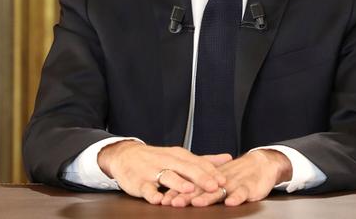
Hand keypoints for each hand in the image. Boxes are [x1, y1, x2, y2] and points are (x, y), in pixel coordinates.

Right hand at [97, 140, 231, 204]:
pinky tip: (158, 199)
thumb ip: (204, 159)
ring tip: (189, 190)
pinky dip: (152, 193)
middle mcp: (168, 161)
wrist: (127, 155)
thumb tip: (227, 158)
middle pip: (187, 168)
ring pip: (168, 176)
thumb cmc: (159, 158)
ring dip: (179, 183)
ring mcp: (153, 171)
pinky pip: (146, 188)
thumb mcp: (181, 156)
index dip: (211, 172)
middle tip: (214, 186)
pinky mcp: (140, 182)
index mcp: (179, 155)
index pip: (198, 162)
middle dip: (201, 177)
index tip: (224, 180)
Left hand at [161, 149, 292, 206]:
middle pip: (200, 188)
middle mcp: (218, 180)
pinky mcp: (248, 187)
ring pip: (218, 190)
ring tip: (197, 202)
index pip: (190, 185)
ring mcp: (232, 183)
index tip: (164, 199)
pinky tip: (230, 202)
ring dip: (207, 196)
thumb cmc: (236, 175)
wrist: (261, 164)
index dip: (178, 192)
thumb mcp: (216, 180)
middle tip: (174, 202)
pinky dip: (236, 197)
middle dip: (187, 195)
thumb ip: (199, 187)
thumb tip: (177, 195)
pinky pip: (241, 192)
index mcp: (209, 178)